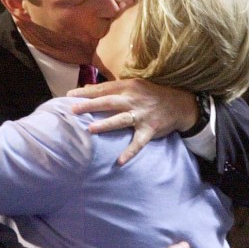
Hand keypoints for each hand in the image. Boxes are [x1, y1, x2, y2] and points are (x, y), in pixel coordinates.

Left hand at [68, 79, 196, 163]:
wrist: (180, 104)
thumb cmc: (151, 95)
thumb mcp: (133, 86)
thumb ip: (111, 88)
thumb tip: (87, 89)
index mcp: (129, 87)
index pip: (104, 88)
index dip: (86, 92)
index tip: (69, 95)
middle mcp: (134, 100)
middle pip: (109, 102)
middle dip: (91, 105)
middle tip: (73, 109)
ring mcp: (142, 115)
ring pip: (121, 119)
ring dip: (106, 124)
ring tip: (90, 129)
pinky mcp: (150, 130)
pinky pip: (138, 142)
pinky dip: (130, 152)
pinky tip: (120, 161)